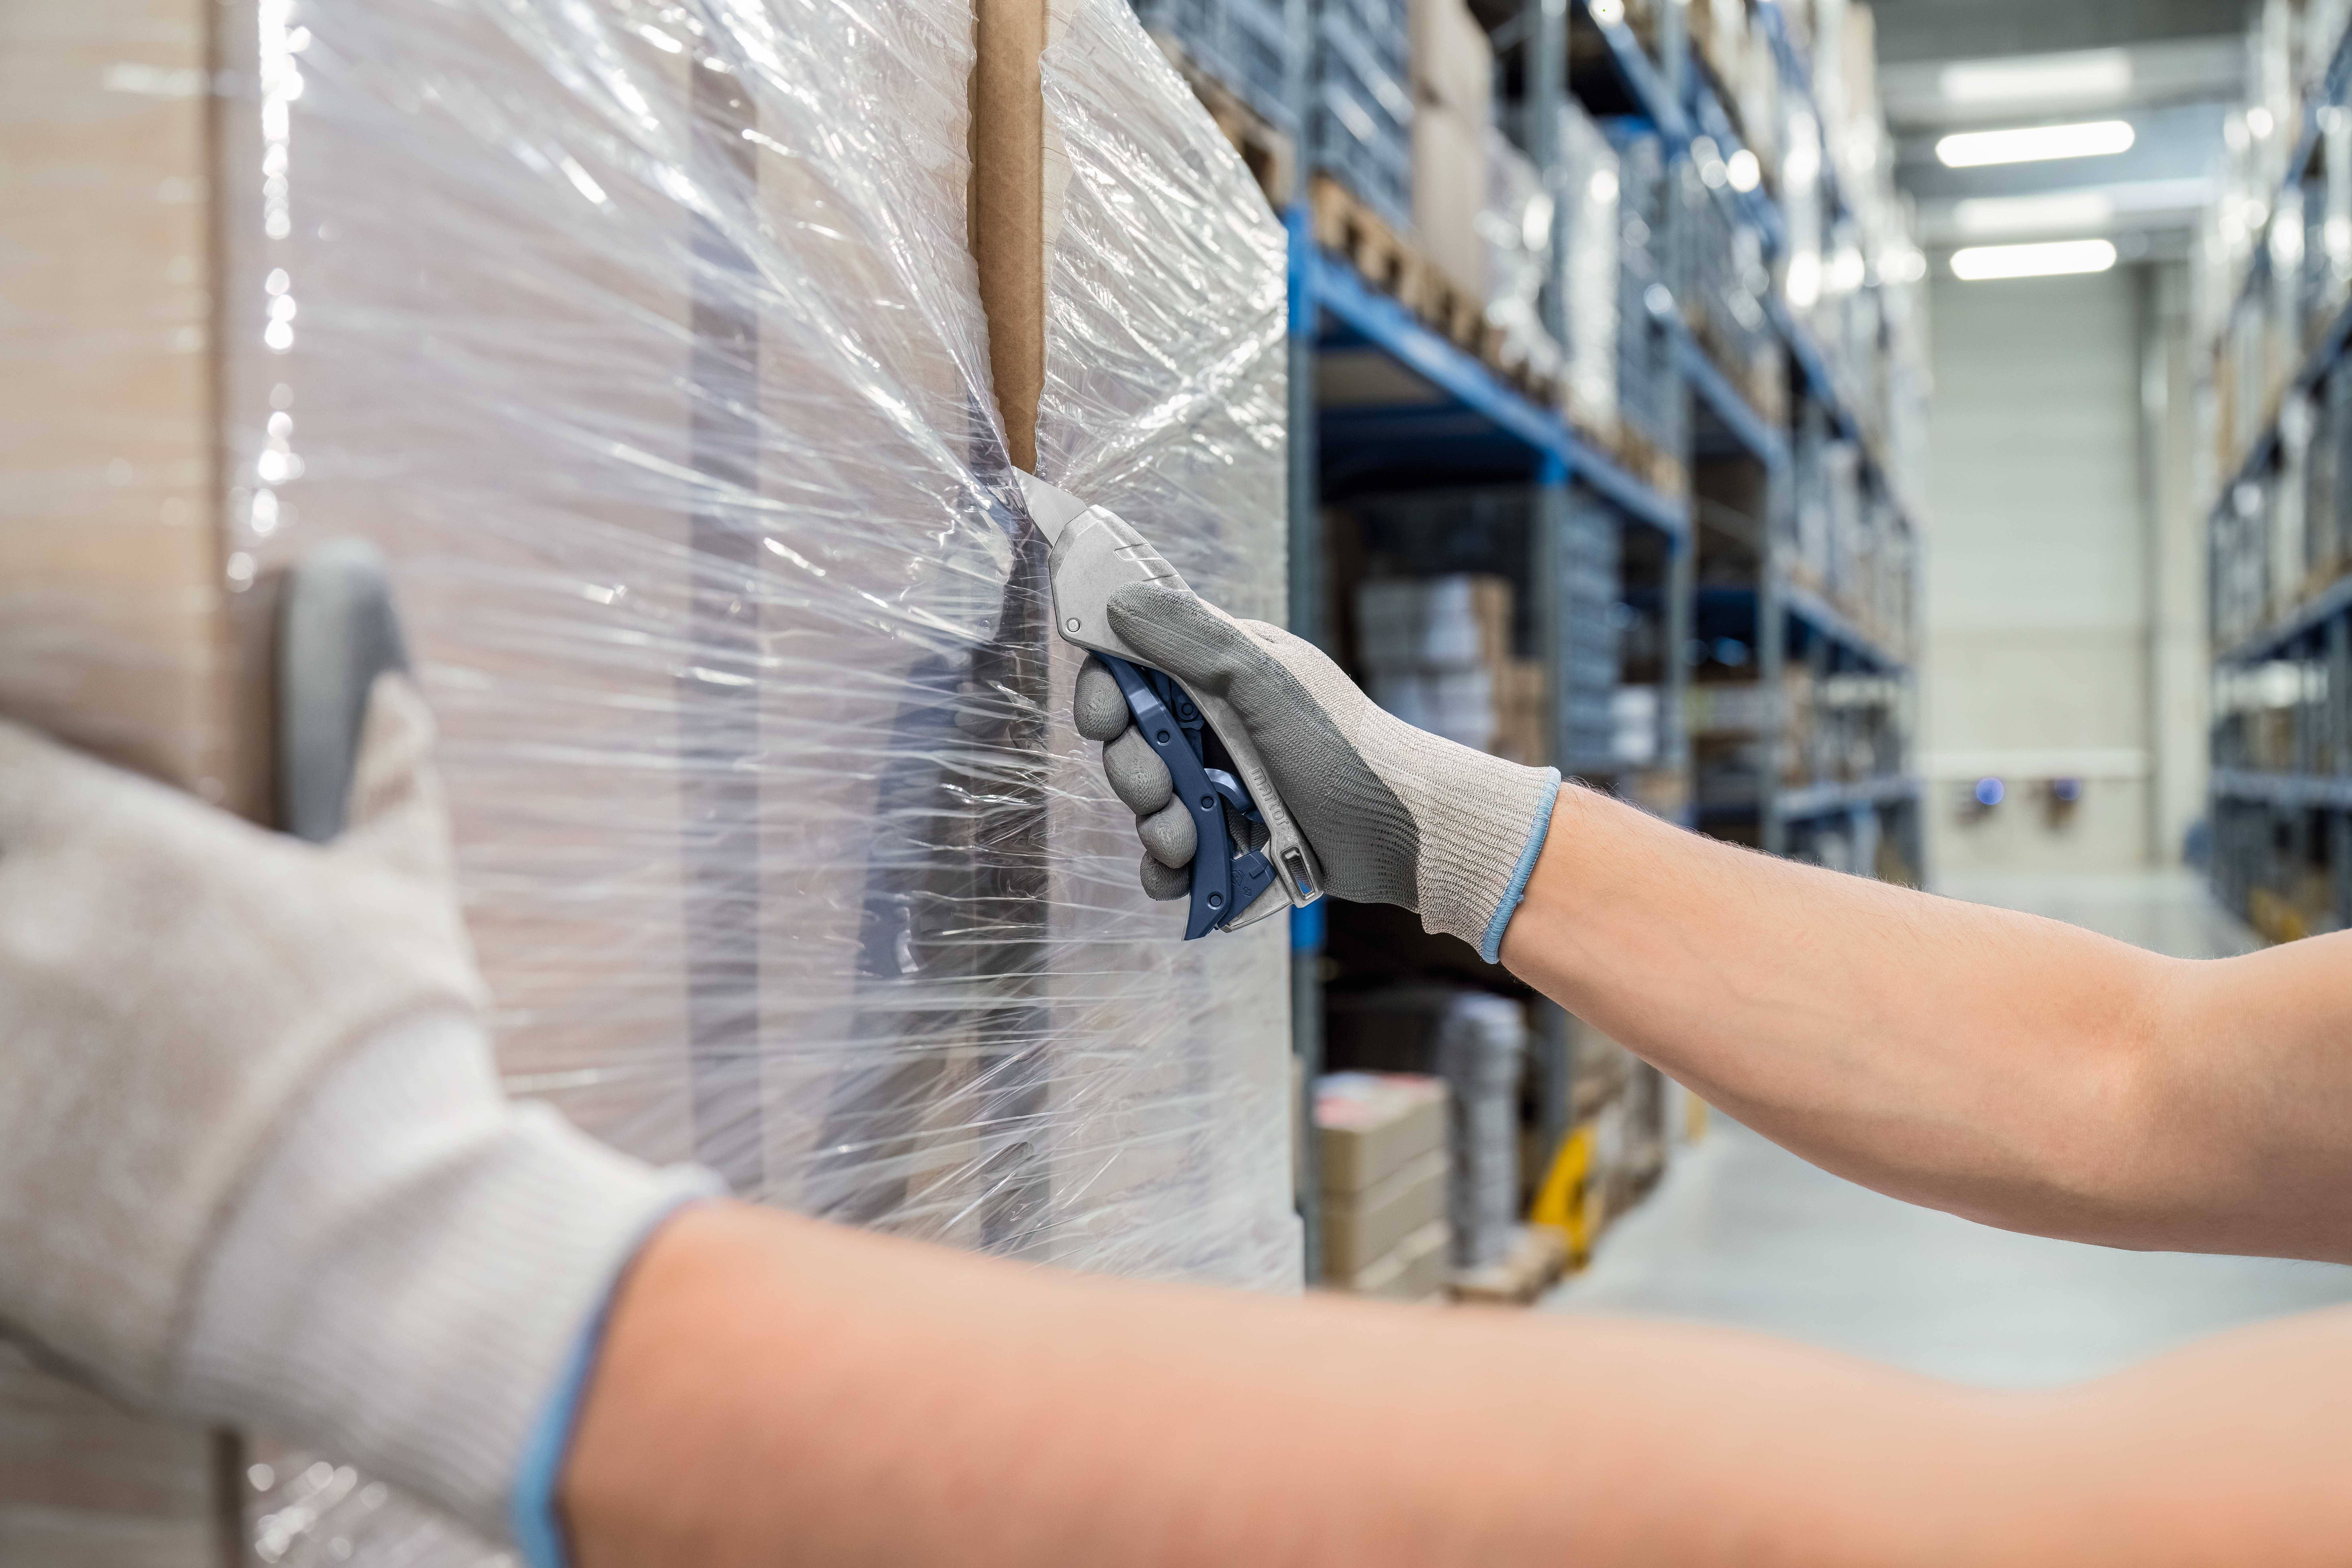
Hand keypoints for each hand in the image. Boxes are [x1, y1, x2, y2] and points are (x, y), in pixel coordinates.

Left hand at [0, 671, 710, 1548]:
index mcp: (105, 848)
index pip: (0, 765)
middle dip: (25, 917)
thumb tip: (396, 701)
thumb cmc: (390, 1058)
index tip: (39, 810)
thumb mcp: (406, 900)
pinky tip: (72, 1149)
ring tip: (79, 1058)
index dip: (15, 779)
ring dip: (21, 1023)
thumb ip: (388, 785)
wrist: (361, 1249)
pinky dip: (18, 1130)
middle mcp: (16, 937)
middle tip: (72, 958)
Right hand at [1073, 584, 1560, 960]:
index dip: (1107, 689)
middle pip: (1133, 739)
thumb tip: (1120, 598)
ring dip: (1155, 826)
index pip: (1136, 662)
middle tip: (1158, 791)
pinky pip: (1173, 854)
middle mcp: (1217, 722)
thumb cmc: (1344, 747)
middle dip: (1134, 771)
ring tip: (1188, 843)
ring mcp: (1222, 781)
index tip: (1105, 719)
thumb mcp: (1266, 682)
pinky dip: (1168, 869)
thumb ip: (1194, 639)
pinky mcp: (1231, 837)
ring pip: (1150, 802)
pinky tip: (1183, 876)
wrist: (1403, 834)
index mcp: (1222, 670)